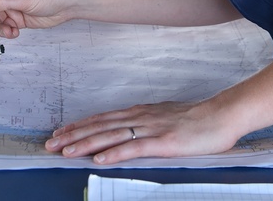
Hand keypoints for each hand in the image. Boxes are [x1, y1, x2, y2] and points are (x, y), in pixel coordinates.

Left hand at [44, 98, 242, 164]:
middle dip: (73, 135)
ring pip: (110, 136)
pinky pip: (133, 148)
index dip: (80, 126)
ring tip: (66, 151)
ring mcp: (150, 129)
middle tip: (51, 143)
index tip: (61, 131)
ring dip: (85, 144)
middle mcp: (139, 118)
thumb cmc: (197, 119)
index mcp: (140, 113)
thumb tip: (130, 131)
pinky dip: (114, 153)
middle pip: (99, 126)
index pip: (102, 119)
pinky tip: (99, 159)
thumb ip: (146, 123)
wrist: (221, 115)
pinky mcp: (162, 142)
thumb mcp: (165, 118)